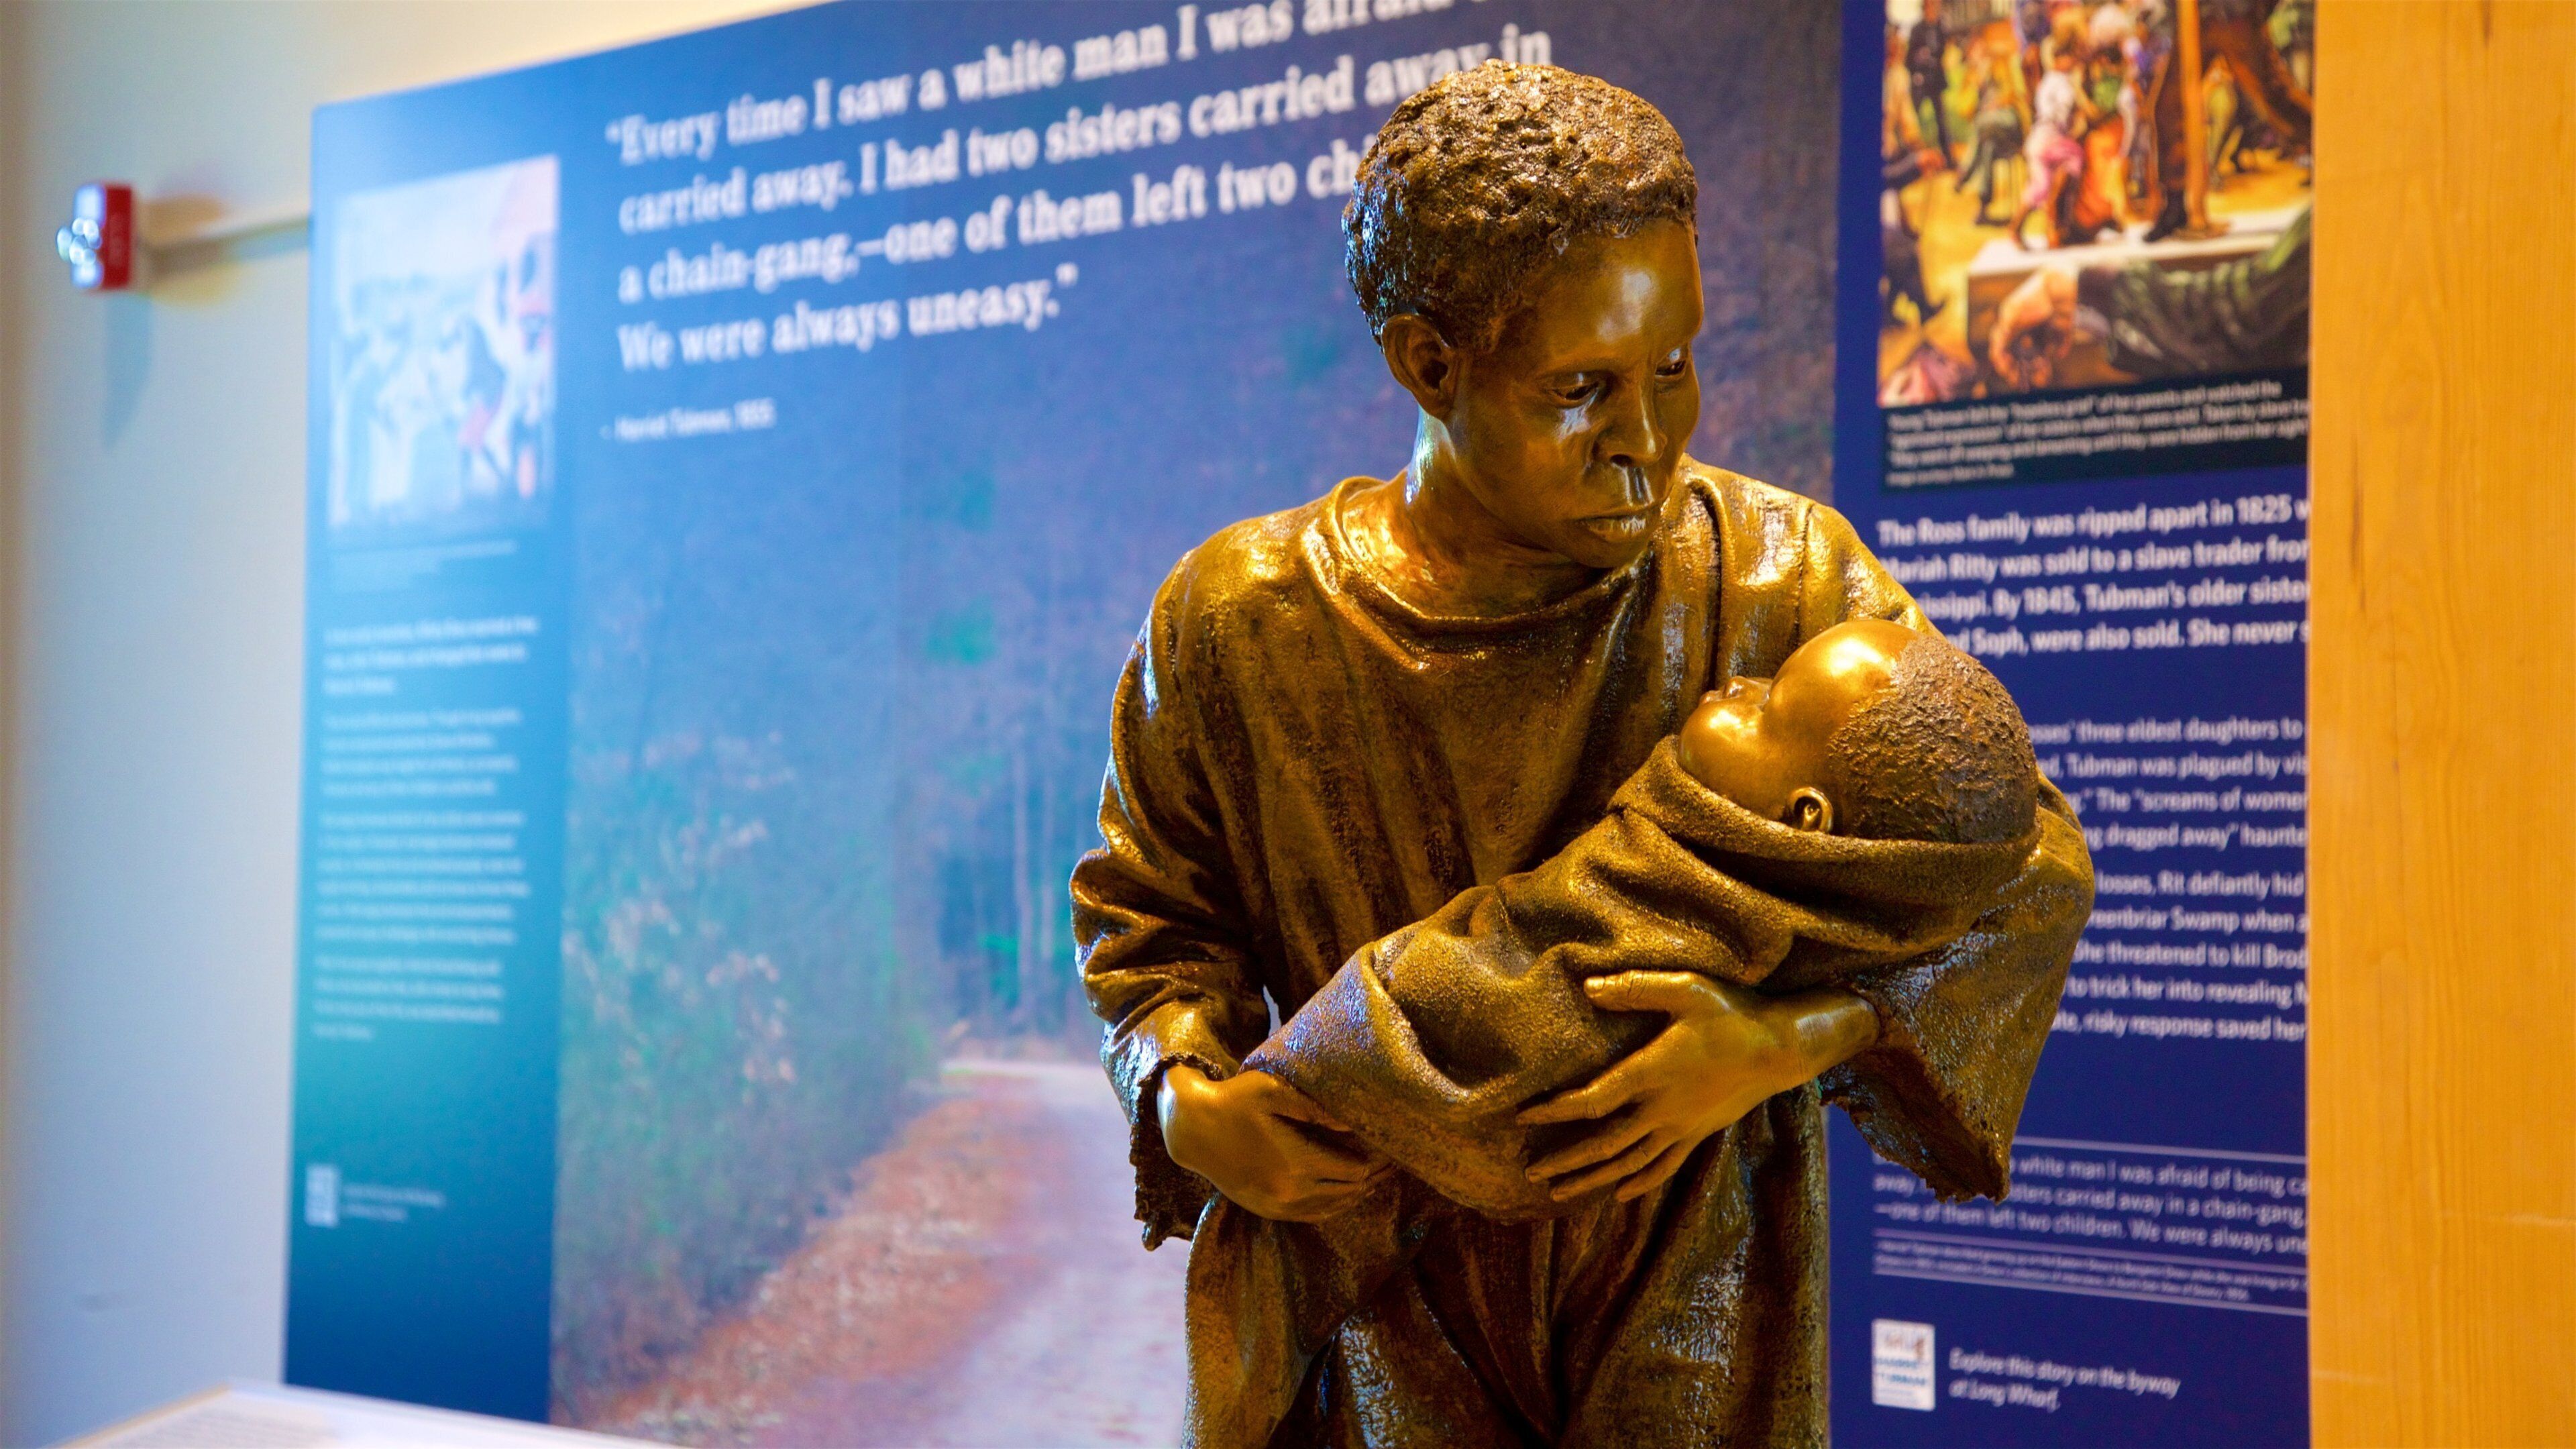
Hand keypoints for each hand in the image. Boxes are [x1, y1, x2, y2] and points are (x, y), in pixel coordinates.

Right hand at [1159, 1065, 1386, 1222]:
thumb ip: (1315, 1108)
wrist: (1193, 1130)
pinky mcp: (1267, 1211)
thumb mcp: (1273, 1091)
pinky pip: (1312, 1216)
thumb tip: (1352, 1124)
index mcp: (1297, 1162)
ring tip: (1373, 1178)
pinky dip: (1333, 1207)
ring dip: (1355, 1194)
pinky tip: (1343, 1194)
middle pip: (1348, 1192)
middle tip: (1391, 1164)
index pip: (1354, 1171)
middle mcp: (1291, 1191)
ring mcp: (1277, 1206)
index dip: (1376, 1162)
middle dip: (1372, 1178)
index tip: (1389, 1150)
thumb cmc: (1235, 1101)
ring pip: (1333, 1208)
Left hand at [1518, 973, 1878, 1203]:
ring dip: (1593, 1179)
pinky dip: (1640, 1182)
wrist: (1783, 1047)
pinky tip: (1621, 1194)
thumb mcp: (1686, 989)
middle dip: (1566, 1159)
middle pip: (1604, 1143)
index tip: (1524, 1117)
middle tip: (1530, 1172)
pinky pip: (1664, 1167)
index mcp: (1652, 1072)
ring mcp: (1682, 1126)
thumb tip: (1588, 987)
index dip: (1555, 1110)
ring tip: (1560, 1191)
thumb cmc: (1733, 1013)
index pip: (1592, 1099)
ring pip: (1630, 1163)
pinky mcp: (1699, 1134)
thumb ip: (1635, 989)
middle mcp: (1663, 1108)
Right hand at [1988, 265, 2079, 386]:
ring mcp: (2045, 328)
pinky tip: (2059, 354)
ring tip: (2044, 378)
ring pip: (2041, 352)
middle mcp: (2027, 329)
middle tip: (2027, 385)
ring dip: (2041, 366)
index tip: (2010, 375)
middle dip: (2023, 371)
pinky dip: (2060, 349)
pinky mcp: (2062, 326)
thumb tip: (1996, 353)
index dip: (2004, 365)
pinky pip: (2061, 342)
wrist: (2060, 281)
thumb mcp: (2012, 314)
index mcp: (2011, 326)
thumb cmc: (2033, 296)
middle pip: (2022, 356)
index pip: (2003, 351)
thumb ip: (2003, 333)